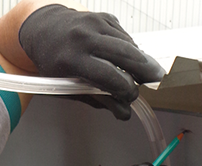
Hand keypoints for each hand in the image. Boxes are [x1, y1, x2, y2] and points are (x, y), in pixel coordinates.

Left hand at [18, 5, 164, 119]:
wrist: (45, 29)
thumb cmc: (53, 64)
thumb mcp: (66, 86)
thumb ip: (95, 99)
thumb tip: (123, 112)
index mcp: (72, 59)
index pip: (108, 75)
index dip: (125, 88)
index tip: (132, 97)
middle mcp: (85, 38)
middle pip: (126, 55)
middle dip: (145, 71)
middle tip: (156, 83)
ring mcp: (96, 23)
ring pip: (129, 45)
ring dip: (140, 61)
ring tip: (147, 75)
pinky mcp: (105, 17)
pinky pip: (124, 37)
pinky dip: (130, 50)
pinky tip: (129, 60)